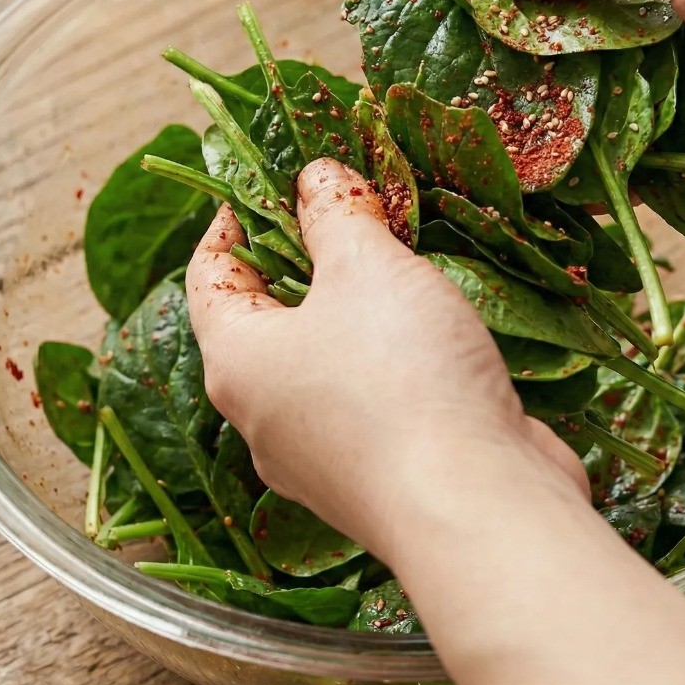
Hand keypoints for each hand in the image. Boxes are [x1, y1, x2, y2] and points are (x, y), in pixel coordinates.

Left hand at [185, 157, 586, 558]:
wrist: (474, 506)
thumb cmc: (400, 376)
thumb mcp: (366, 267)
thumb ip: (336, 214)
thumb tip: (316, 179)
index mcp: (237, 363)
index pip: (209, 276)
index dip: (234, 221)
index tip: (265, 183)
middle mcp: (264, 418)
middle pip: (266, 320)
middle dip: (302, 261)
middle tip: (343, 214)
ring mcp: (320, 457)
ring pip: (321, 362)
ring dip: (351, 311)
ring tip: (396, 265)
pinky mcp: (376, 476)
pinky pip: (367, 400)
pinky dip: (387, 359)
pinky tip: (431, 335)